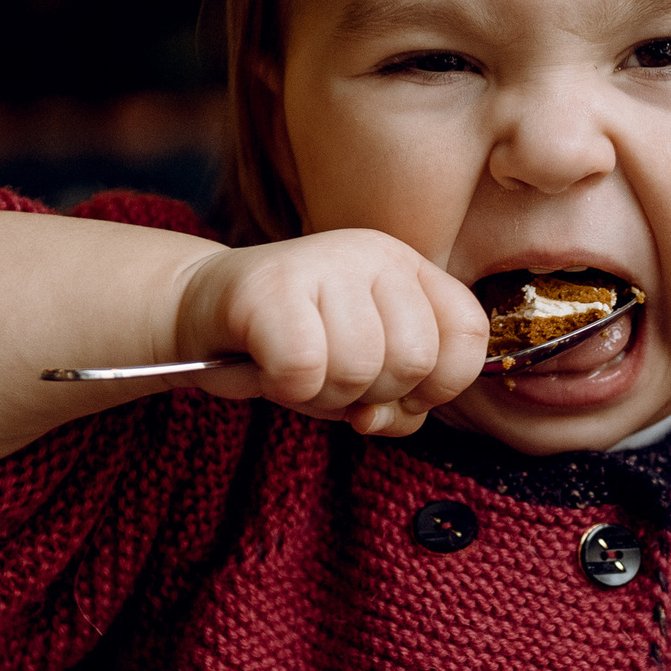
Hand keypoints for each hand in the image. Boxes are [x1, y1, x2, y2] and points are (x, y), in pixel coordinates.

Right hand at [177, 230, 487, 436]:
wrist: (201, 310)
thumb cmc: (292, 347)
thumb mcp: (364, 375)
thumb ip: (401, 402)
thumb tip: (381, 416)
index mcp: (409, 269)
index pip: (468, 333)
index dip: (441, 385)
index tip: (396, 394)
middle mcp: (375, 254)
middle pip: (414, 358)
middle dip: (372, 394)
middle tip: (330, 378)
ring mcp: (325, 262)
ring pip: (360, 367)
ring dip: (323, 394)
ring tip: (295, 372)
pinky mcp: (271, 286)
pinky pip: (304, 368)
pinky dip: (285, 389)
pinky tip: (268, 370)